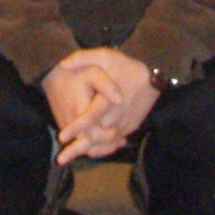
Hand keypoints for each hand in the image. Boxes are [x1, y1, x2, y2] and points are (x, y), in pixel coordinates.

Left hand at [51, 47, 160, 161]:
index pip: (90, 118)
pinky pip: (115, 143)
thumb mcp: (104, 55)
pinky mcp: (130, 128)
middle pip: (96, 136)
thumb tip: (63, 64)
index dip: (76, 128)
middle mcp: (116, 115)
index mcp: (108, 100)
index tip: (62, 137)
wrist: (153, 78)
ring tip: (71, 158)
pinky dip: (103, 149)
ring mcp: (124, 124)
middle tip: (61, 158)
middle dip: (78, 147)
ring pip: (105, 143)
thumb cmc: (126, 67)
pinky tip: (90, 152)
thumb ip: (83, 58)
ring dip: (88, 151)